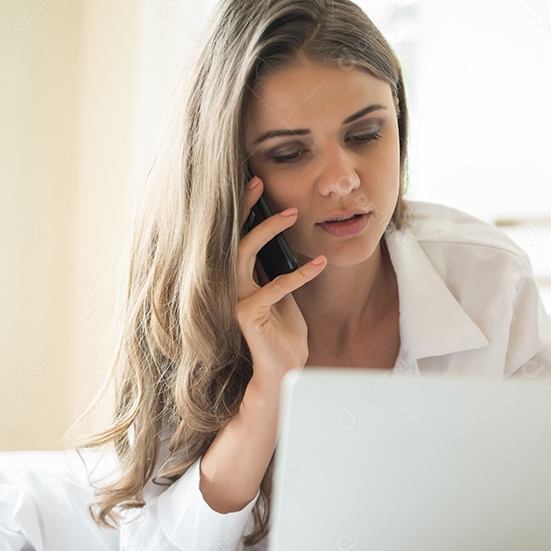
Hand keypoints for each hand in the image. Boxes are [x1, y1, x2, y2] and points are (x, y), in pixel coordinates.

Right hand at [236, 176, 326, 385]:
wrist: (284, 368)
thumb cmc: (283, 331)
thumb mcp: (282, 292)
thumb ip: (276, 267)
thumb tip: (283, 234)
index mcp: (238, 277)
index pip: (235, 236)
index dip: (242, 209)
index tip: (254, 182)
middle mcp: (231, 285)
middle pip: (232, 236)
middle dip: (245, 208)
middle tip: (260, 182)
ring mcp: (236, 299)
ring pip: (245, 253)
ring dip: (268, 230)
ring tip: (293, 214)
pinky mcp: (249, 314)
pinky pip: (276, 286)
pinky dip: (300, 274)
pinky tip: (320, 264)